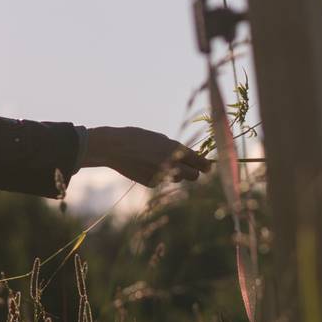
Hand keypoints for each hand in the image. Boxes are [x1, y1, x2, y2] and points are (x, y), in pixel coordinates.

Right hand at [82, 126, 211, 185]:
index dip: (206, 165)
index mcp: (175, 149)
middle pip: (194, 176)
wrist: (114, 147)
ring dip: (177, 174)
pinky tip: (148, 167)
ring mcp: (162, 175)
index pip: (200, 161)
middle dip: (194, 172)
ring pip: (179, 179)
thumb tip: (190, 156)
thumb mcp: (160, 139)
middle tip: (192, 169)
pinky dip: (161, 176)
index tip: (208, 167)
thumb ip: (175, 148)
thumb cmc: (137, 138)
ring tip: (163, 163)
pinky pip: (163, 181)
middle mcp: (171, 164)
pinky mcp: (151, 183)